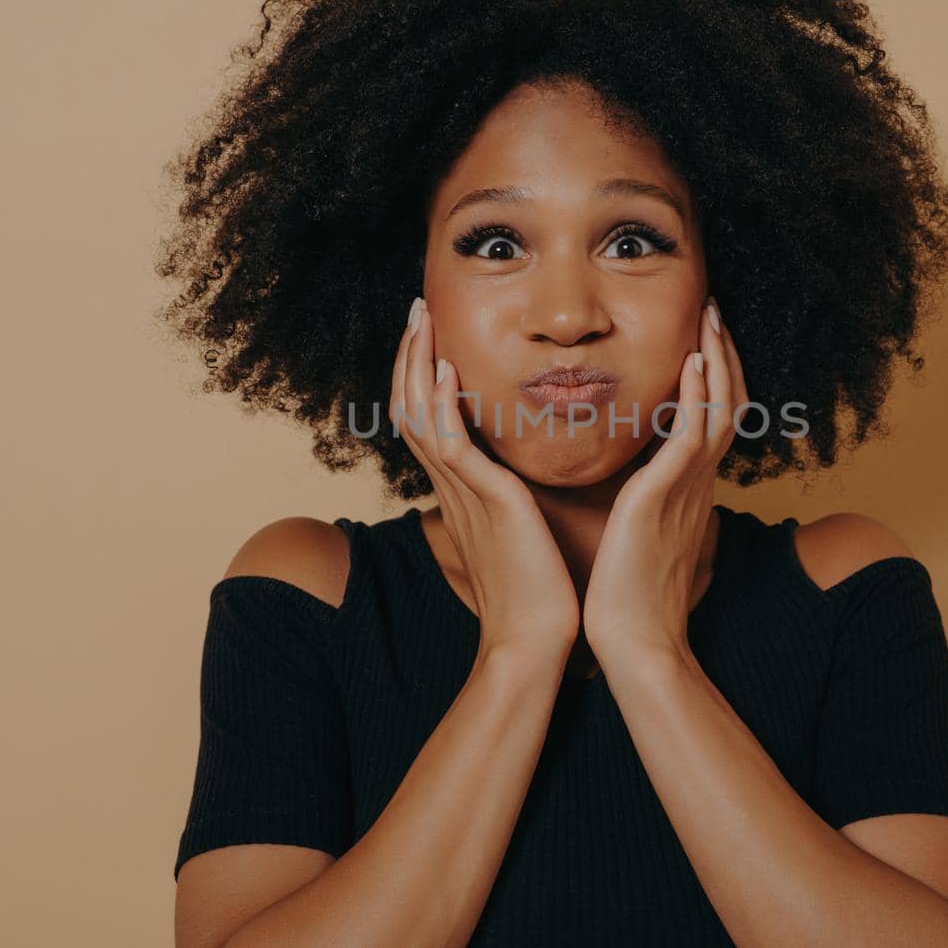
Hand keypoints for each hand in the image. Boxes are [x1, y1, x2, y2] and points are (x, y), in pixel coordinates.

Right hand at [391, 297, 580, 656]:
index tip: (430, 332)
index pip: (429, 417)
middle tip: (418, 307)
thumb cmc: (536, 591)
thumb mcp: (519, 530)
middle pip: (411, 404)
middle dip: (411, 353)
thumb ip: (513, 498)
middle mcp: (452, 484)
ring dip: (417, 361)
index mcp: (462, 488)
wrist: (533, 639)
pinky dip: (439, 401)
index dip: (422, 373)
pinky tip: (443, 366)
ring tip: (422, 317)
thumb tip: (523, 481)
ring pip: (420, 413)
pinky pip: (449, 442)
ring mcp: (462, 491)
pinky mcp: (483, 500)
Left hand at [583, 296, 749, 662]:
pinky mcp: (667, 495)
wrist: (633, 641)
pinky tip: (693, 361)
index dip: (712, 375)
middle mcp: (698, 482)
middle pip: (727, 402)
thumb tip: (631, 484)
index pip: (711, 417)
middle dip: (723, 353)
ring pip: (719, 408)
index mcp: (689, 488)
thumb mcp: (638, 533)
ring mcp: (688, 487)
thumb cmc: (627, 594)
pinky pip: (693, 434)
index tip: (701, 336)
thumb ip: (642, 500)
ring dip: (717, 358)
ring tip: (710, 316)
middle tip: (713, 309)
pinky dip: (698, 395)